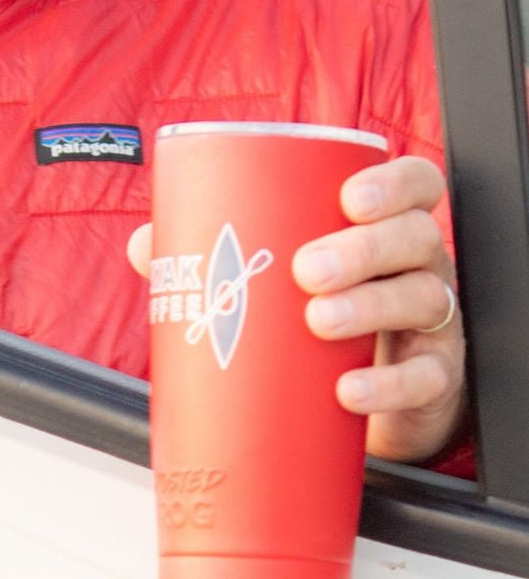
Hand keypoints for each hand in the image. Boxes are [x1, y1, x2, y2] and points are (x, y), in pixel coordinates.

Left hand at [128, 156, 465, 463]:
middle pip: (413, 238)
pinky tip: (349, 388)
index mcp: (381, 224)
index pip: (415, 184)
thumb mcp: (272, 274)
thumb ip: (208, 250)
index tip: (348, 197)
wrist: (354, 394)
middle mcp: (415, 263)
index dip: (392, 184)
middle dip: (362, 249)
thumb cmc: (312, 308)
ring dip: (369, 307)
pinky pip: (425, 377)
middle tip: (305, 270)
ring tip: (318, 321)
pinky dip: (389, 384)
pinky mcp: (432, 377)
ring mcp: (430, 321)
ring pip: (422, 299)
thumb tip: (145, 244)